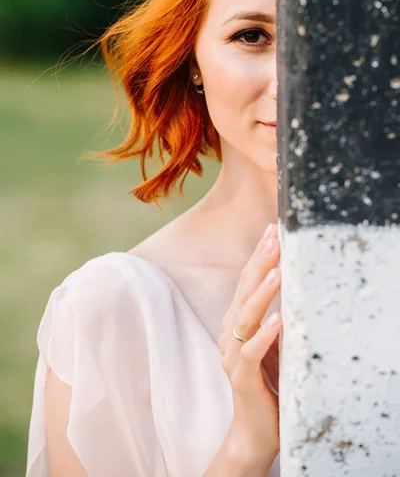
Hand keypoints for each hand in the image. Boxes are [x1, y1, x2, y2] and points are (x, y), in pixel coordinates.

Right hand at [217, 224, 280, 469]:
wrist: (253, 430)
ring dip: (262, 293)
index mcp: (235, 325)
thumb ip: (271, 316)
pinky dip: (264, 335)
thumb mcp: (270, 343)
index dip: (257, 257)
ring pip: (245, 318)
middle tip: (273, 237)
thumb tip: (289, 281)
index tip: (272, 231)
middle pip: (243, 293)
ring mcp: (232, 356)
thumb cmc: (265, 382)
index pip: (246, 284)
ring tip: (277, 271)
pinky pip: (252, 352)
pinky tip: (278, 320)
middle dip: (259, 263)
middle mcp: (229, 336)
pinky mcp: (242, 377)